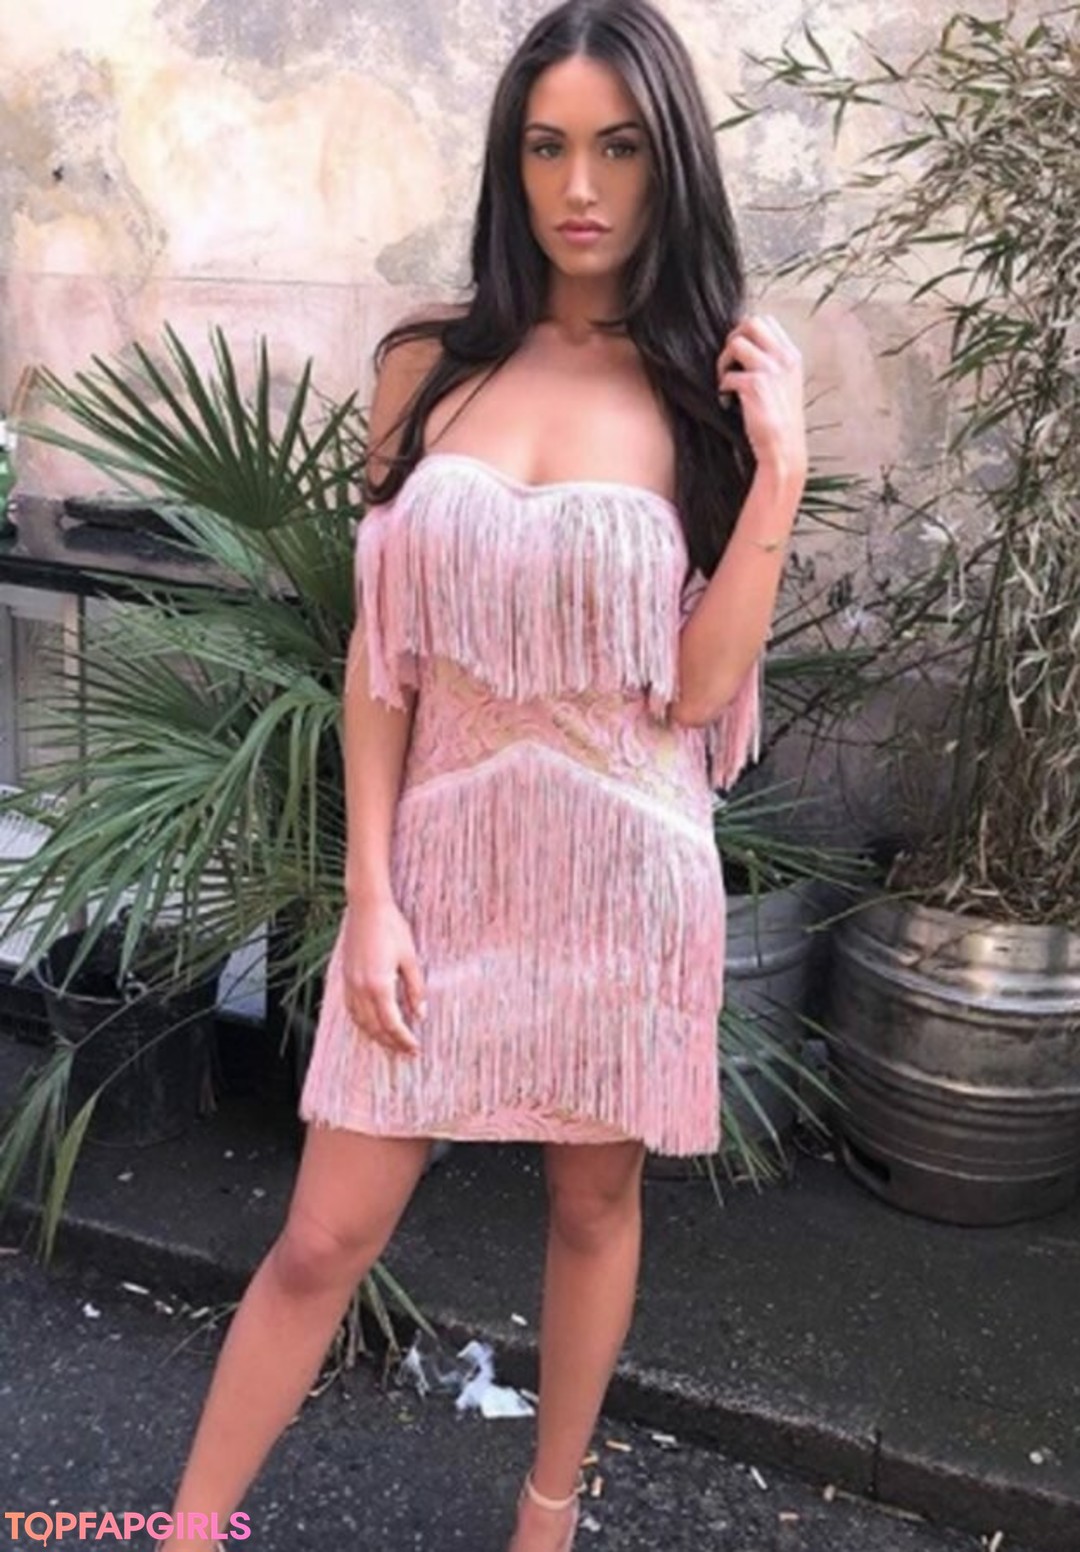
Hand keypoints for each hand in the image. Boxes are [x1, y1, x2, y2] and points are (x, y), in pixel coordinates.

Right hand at [340, 898, 426, 1058]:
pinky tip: (370, 1024)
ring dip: (375, 1036)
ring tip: (389, 1044)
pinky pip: (350, 1009)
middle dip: (390, 1043)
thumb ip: (415, 989)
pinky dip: (361, 1022)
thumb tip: (421, 1015)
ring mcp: (350, 983)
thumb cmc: (391, 927)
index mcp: (379, 985)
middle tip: (405, 1052)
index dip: (404, 1040)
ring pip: (360, 1021)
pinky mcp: (345, 976)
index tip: (415, 1049)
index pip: (392, 1024)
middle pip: (375, 1027)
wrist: (366, 907)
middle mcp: (361, 989)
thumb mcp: (410, 958)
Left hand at [716, 314, 806, 480]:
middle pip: (751, 322)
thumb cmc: (780, 422)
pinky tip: (726, 402)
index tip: (739, 354)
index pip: (766, 321)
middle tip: (730, 362)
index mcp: (792, 356)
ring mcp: (770, 370)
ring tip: (725, 381)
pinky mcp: (755, 385)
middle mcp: (784, 358)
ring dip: (724, 361)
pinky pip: (728, 374)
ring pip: (736, 342)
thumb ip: (772, 364)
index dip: (746, 332)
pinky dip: (722, 388)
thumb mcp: (784, 385)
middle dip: (734, 338)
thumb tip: (744, 347)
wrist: (783, 449)